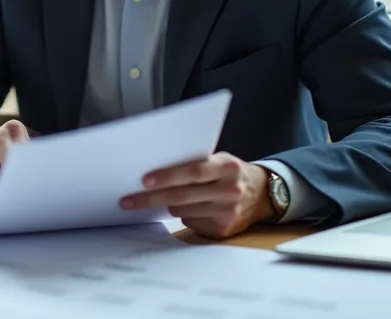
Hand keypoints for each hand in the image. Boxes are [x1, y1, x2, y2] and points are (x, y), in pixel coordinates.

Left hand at [119, 152, 274, 238]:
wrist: (262, 194)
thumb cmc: (230, 172)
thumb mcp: (219, 160)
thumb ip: (195, 164)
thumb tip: (155, 171)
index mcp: (227, 167)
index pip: (194, 172)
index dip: (168, 176)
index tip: (144, 180)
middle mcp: (230, 191)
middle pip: (182, 196)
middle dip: (151, 198)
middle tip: (127, 200)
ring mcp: (228, 213)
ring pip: (183, 211)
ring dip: (168, 205)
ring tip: (161, 198)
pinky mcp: (223, 230)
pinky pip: (191, 223)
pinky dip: (183, 215)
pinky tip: (188, 208)